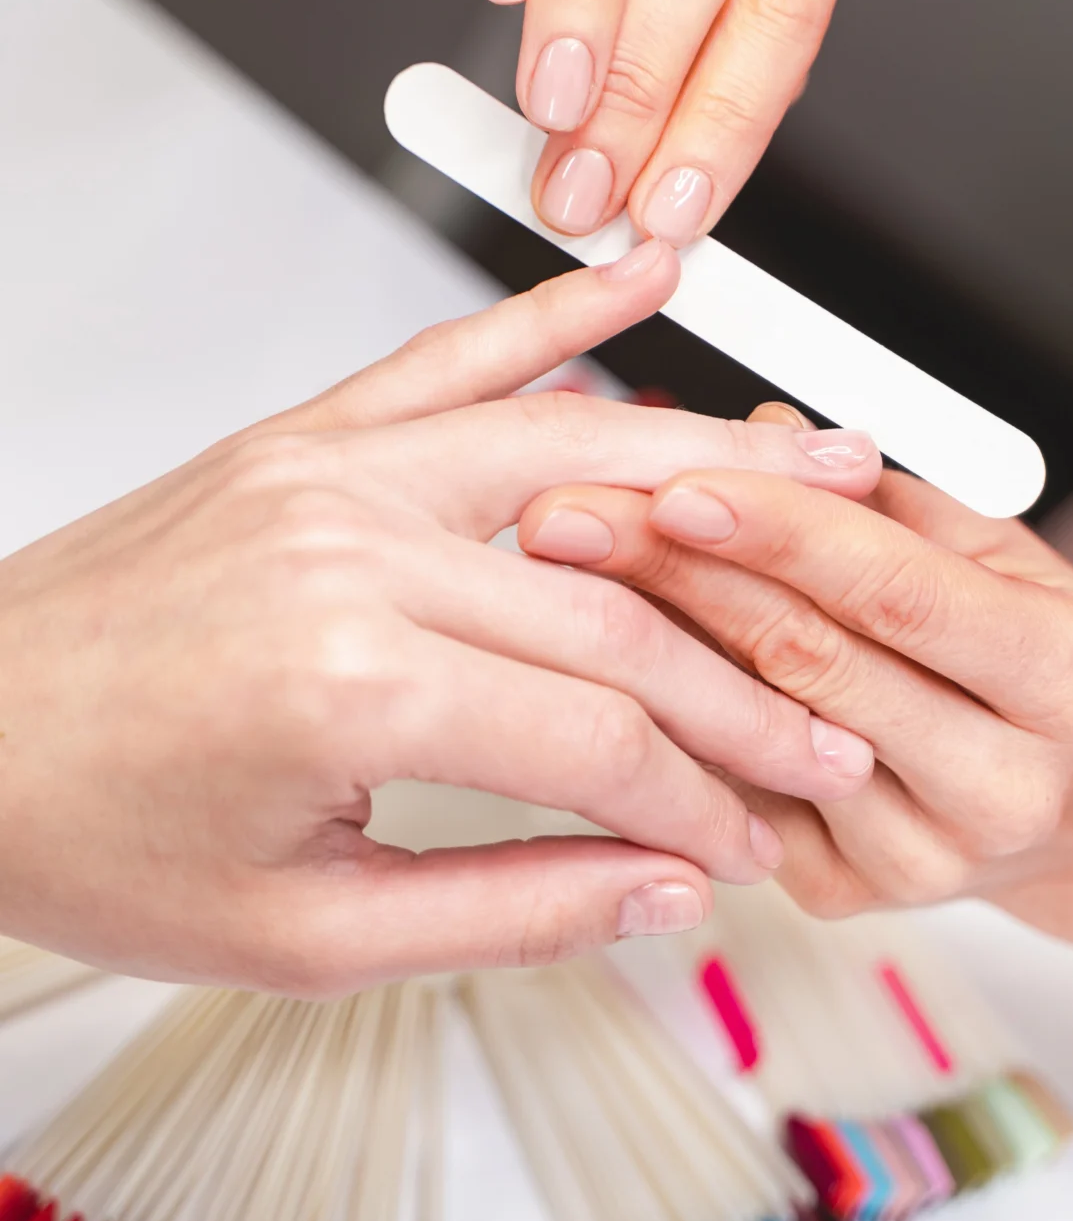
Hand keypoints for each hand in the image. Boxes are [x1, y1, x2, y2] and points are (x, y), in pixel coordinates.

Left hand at [0, 253, 881, 988]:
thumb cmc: (87, 834)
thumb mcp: (303, 937)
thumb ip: (508, 908)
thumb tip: (666, 890)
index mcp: (352, 681)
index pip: (605, 734)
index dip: (710, 797)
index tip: (766, 839)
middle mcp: (351, 546)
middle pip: (618, 601)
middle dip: (746, 674)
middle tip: (836, 718)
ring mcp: (327, 471)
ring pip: (572, 449)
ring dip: (714, 461)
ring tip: (835, 467)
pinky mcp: (300, 438)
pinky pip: (449, 360)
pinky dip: (554, 317)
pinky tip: (643, 284)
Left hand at [515, 437, 1072, 916]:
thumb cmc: (1042, 662)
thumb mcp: (1008, 556)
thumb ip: (886, 503)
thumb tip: (759, 433)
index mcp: (1071, 682)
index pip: (901, 594)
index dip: (783, 534)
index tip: (680, 480)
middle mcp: (1004, 786)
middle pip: (810, 663)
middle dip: (676, 574)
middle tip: (568, 509)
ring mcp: (919, 856)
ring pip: (751, 734)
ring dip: (647, 642)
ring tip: (560, 570)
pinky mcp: (844, 893)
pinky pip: (726, 787)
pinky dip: (658, 713)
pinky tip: (594, 656)